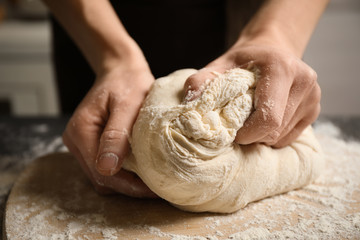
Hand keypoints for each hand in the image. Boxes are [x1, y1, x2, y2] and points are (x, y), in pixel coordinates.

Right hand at [63, 61, 156, 196]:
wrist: (121, 70)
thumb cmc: (127, 83)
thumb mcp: (127, 105)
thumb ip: (116, 135)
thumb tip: (107, 169)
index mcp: (80, 131)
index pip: (101, 172)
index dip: (128, 185)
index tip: (153, 189)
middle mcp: (75, 141)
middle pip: (100, 178)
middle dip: (128, 186)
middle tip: (156, 187)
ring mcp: (81, 144)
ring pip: (102, 176)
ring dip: (125, 181)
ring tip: (151, 180)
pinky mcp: (90, 144)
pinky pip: (104, 166)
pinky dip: (122, 172)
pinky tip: (140, 169)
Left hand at [184, 44, 320, 147]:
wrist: (272, 50)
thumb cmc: (244, 60)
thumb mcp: (220, 64)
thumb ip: (201, 81)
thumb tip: (190, 103)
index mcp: (281, 68)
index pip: (268, 118)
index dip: (247, 134)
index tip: (232, 132)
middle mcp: (304, 81)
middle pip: (274, 130)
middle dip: (252, 136)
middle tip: (238, 127)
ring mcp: (313, 96)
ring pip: (282, 136)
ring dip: (262, 137)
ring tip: (251, 120)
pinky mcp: (314, 109)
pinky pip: (290, 137)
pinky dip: (272, 136)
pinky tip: (264, 120)